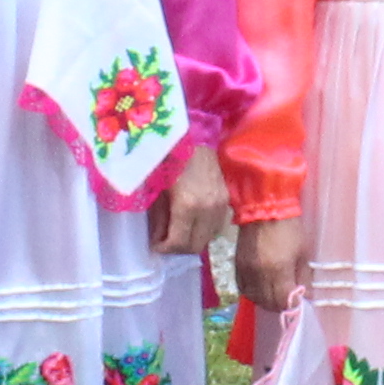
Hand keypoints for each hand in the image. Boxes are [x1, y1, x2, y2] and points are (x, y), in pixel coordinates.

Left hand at [148, 139, 231, 258]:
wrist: (194, 135)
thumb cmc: (169, 158)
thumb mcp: (157, 189)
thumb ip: (159, 218)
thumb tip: (158, 239)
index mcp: (188, 205)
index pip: (179, 243)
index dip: (165, 249)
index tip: (156, 245)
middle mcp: (208, 209)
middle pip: (196, 246)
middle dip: (178, 248)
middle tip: (165, 241)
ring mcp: (221, 205)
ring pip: (209, 239)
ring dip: (193, 240)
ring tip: (178, 231)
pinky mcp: (227, 200)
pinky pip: (217, 227)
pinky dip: (204, 231)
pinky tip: (193, 222)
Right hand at [234, 215, 308, 315]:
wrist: (264, 208)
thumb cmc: (289, 229)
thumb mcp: (303, 253)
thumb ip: (304, 277)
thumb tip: (306, 297)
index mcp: (278, 270)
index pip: (283, 302)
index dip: (292, 306)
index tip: (298, 303)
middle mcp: (259, 275)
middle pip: (268, 304)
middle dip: (280, 306)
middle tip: (288, 300)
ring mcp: (246, 271)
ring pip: (254, 299)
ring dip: (265, 301)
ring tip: (275, 294)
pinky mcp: (237, 266)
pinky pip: (243, 289)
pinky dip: (253, 293)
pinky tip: (261, 288)